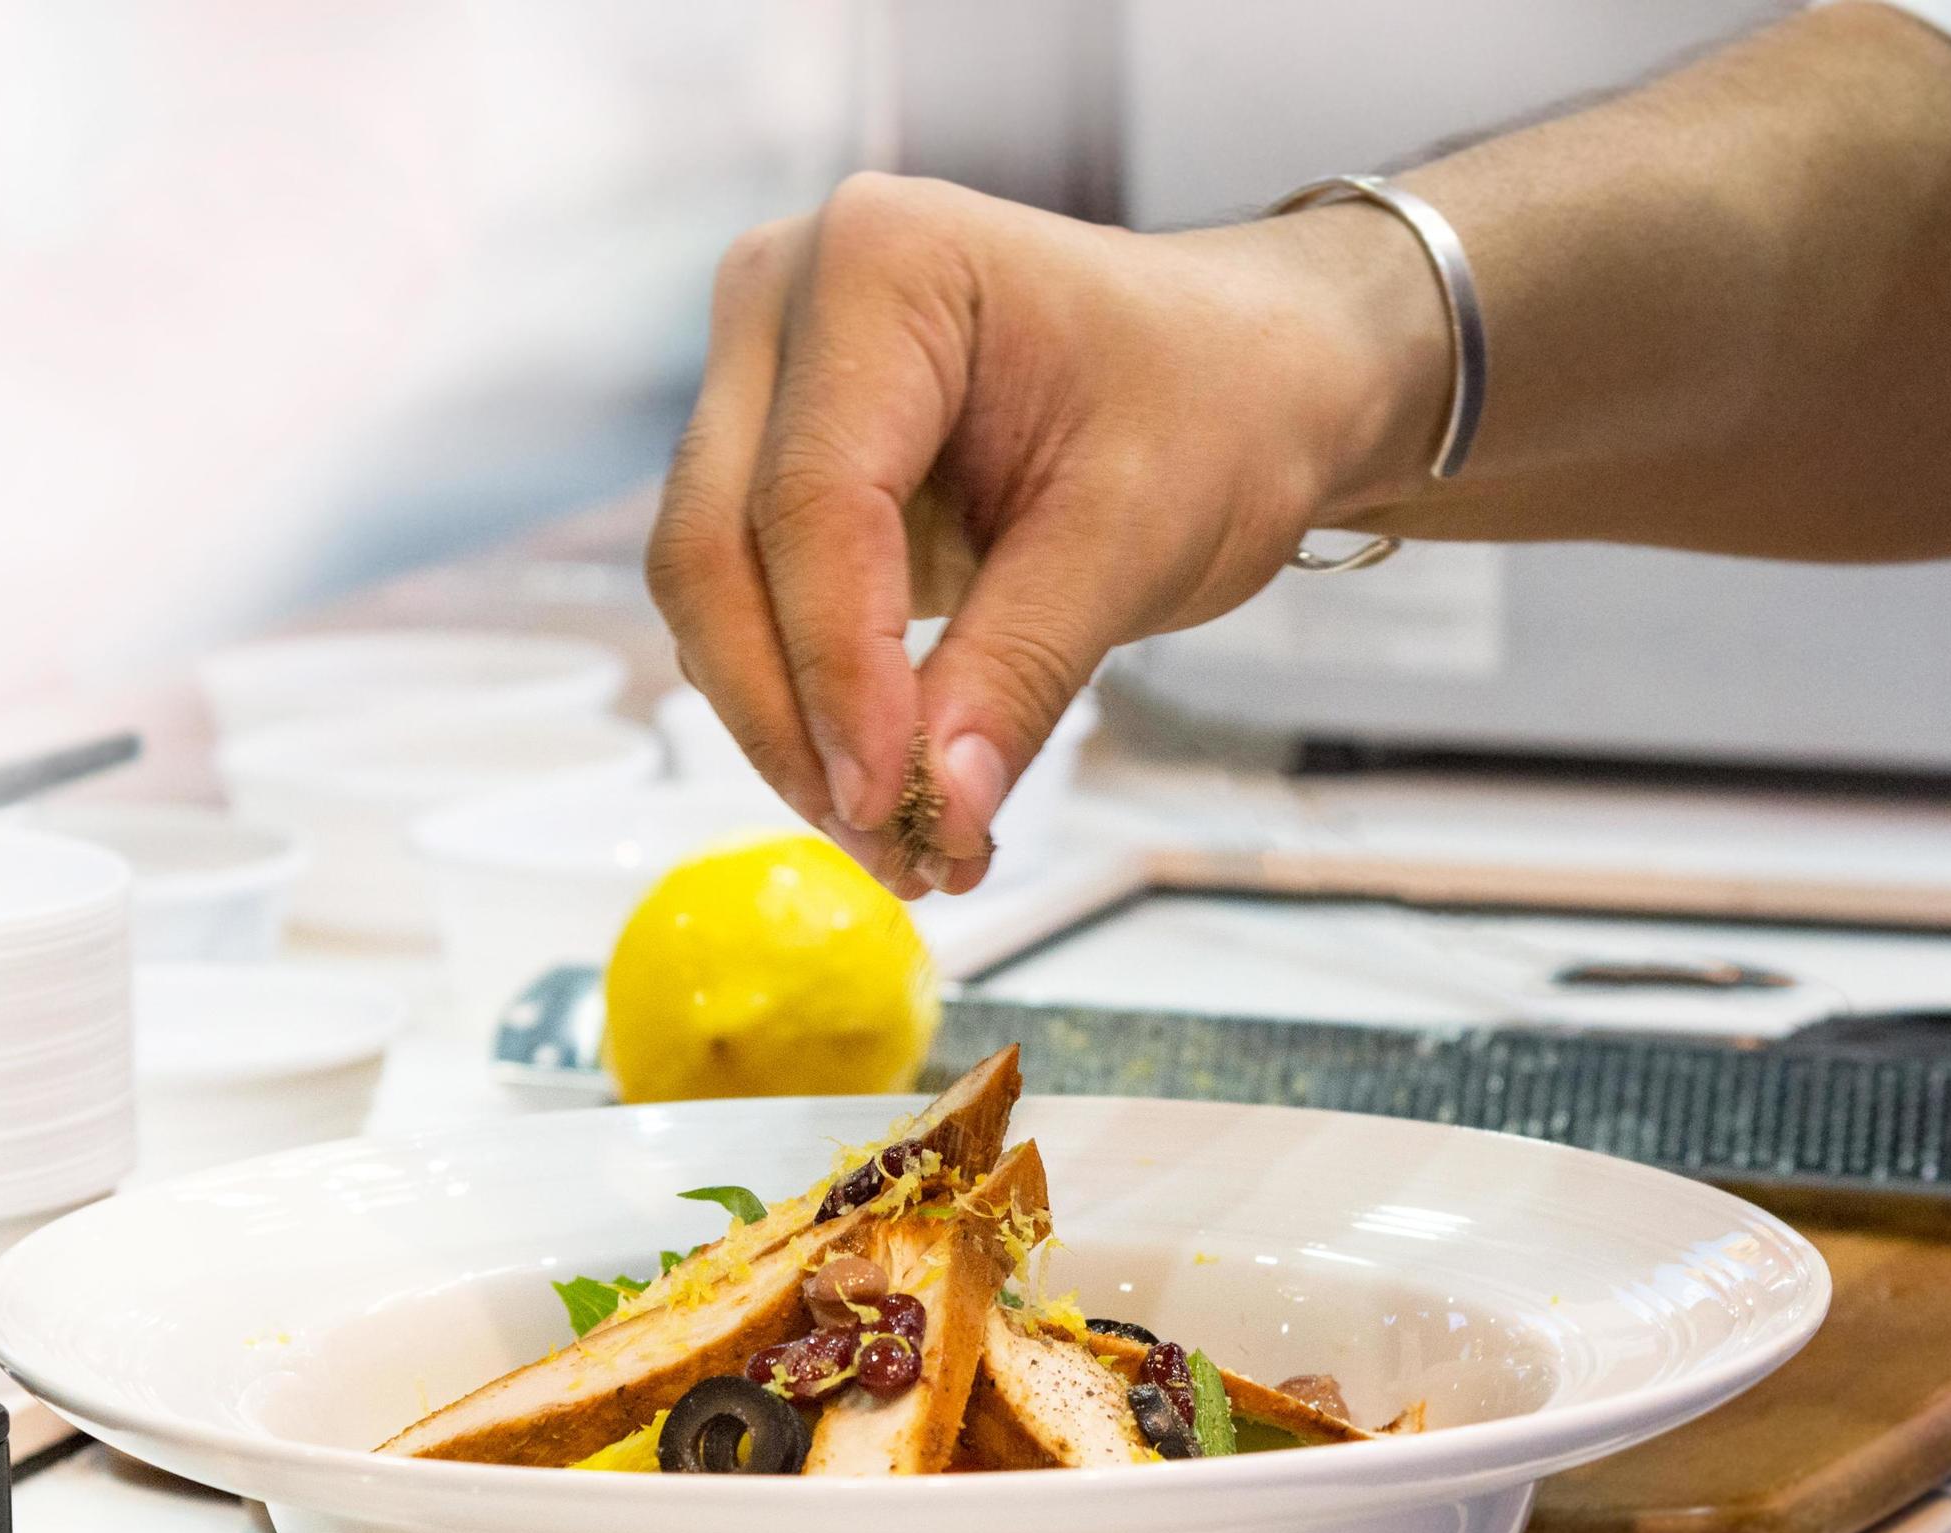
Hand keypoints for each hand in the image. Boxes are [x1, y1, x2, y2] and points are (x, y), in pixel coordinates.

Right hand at [646, 172, 1446, 894]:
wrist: (1240, 375)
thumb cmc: (1211, 408)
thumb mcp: (1136, 539)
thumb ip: (1021, 671)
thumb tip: (939, 813)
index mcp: (880, 263)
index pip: (811, 501)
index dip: (841, 673)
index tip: (893, 808)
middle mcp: (781, 302)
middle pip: (715, 551)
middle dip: (796, 722)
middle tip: (893, 850)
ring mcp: (759, 381)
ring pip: (709, 594)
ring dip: (791, 734)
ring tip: (907, 841)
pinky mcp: (765, 462)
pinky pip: (743, 608)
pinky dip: (804, 709)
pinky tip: (889, 786)